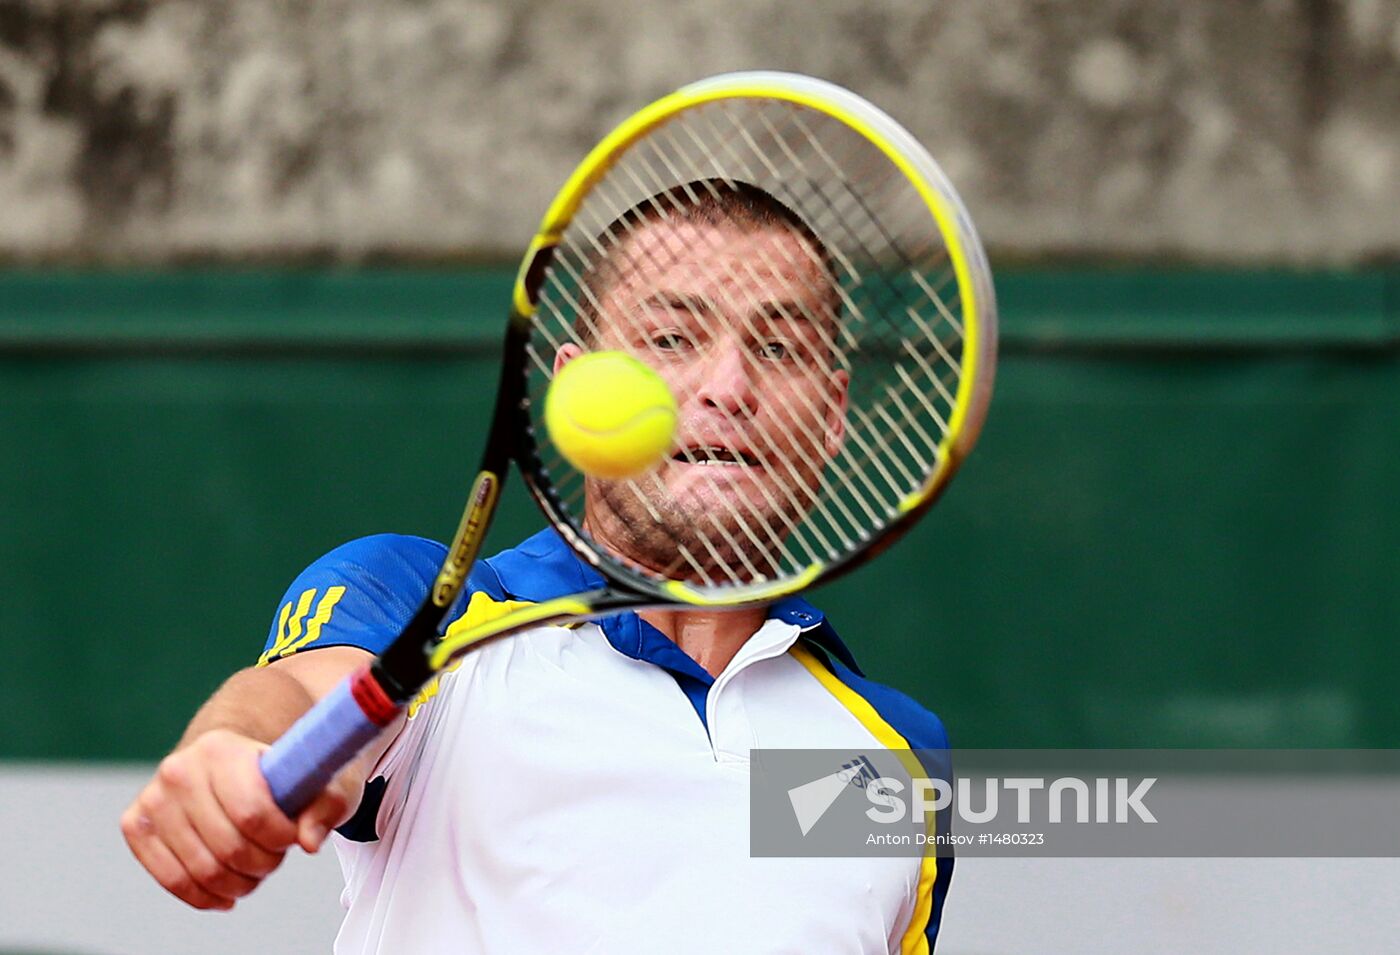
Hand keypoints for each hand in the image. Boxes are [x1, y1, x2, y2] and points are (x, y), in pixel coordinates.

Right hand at [120, 729, 358, 909]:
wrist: (234, 754)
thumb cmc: (280, 768)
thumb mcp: (318, 775)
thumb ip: (326, 804)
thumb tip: (309, 841)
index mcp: (221, 748)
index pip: (252, 813)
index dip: (281, 837)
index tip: (293, 835)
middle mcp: (179, 770)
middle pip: (228, 847)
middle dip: (264, 862)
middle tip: (276, 853)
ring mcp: (153, 798)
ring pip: (202, 870)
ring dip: (239, 882)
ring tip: (256, 867)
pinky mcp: (136, 825)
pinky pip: (171, 879)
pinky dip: (205, 896)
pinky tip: (228, 893)